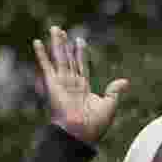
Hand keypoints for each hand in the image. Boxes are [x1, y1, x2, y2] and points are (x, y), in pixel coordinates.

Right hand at [33, 25, 128, 143]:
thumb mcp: (109, 105)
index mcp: (83, 88)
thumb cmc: (94, 125)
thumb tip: (125, 81)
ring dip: (56, 43)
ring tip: (54, 28)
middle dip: (65, 45)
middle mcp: (71, 84)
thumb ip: (114, 91)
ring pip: (59, 58)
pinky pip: (46, 66)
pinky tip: (37, 42)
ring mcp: (61, 83)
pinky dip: (41, 54)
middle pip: (68, 59)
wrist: (80, 133)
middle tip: (61, 30)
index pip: (81, 66)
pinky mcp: (52, 84)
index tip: (79, 40)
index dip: (80, 53)